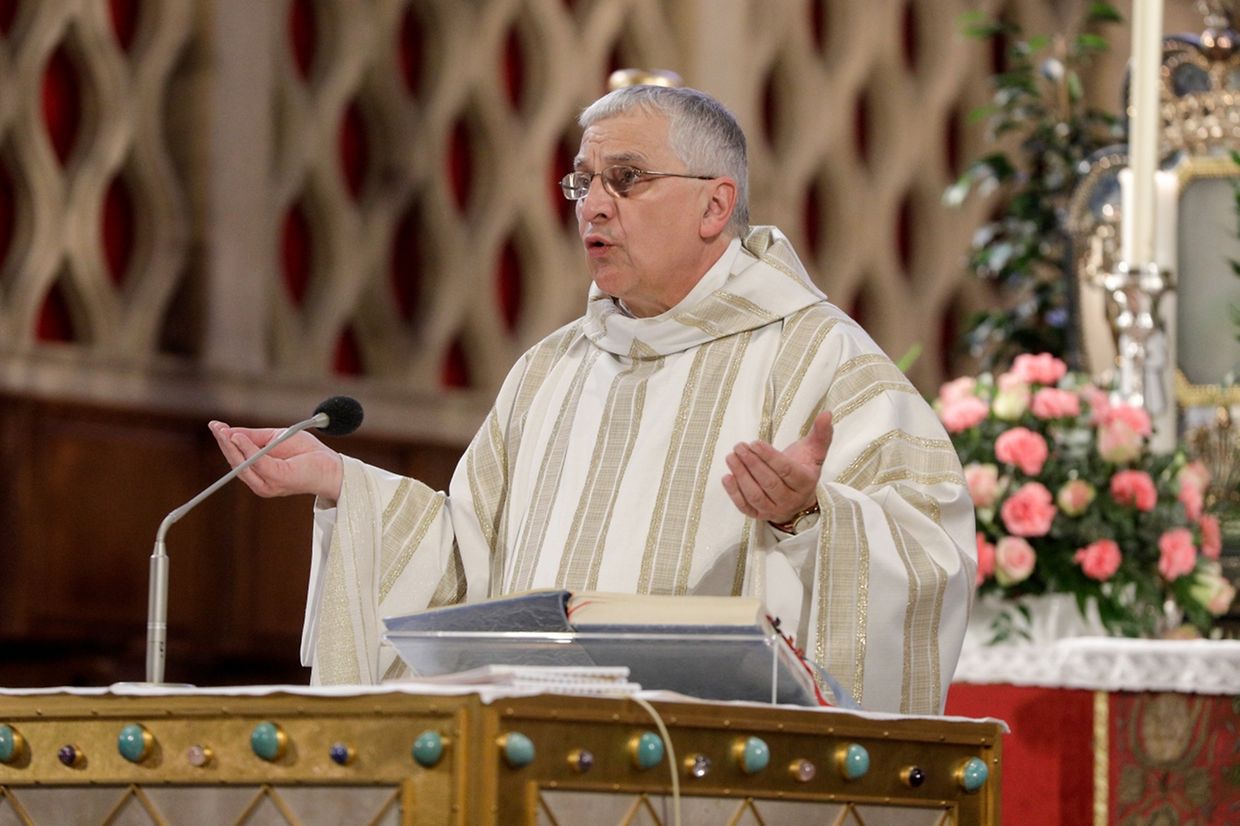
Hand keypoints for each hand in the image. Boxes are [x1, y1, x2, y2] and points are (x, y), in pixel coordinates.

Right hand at [208, 421, 343, 501]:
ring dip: (232, 445)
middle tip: (215, 426)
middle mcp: (260, 481)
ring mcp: (267, 483)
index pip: (236, 457)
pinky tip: (239, 437)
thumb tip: (231, 431)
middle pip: (235, 462)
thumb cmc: (306, 453)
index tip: (214, 426)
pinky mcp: (277, 479)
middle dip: (224, 442)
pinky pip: (257, 463)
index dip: (224, 441)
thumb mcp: (275, 439)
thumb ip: (254, 437)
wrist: (331, 465)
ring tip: (224, 431)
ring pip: (243, 463)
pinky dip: (247, 449)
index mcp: (259, 472)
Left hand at [722, 411, 832, 523]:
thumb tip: (827, 414)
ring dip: (741, 476)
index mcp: (805, 483)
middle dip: (752, 464)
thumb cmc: (803, 469)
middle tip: (739, 447)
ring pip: (756, 496)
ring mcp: (774, 510)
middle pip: (769, 483)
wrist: (799, 499)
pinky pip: (746, 508)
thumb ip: (821, 433)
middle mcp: (791, 499)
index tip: (755, 443)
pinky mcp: (760, 516)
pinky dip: (734, 493)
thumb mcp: (814, 452)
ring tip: (731, 457)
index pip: (786, 471)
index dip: (770, 457)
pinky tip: (727, 477)